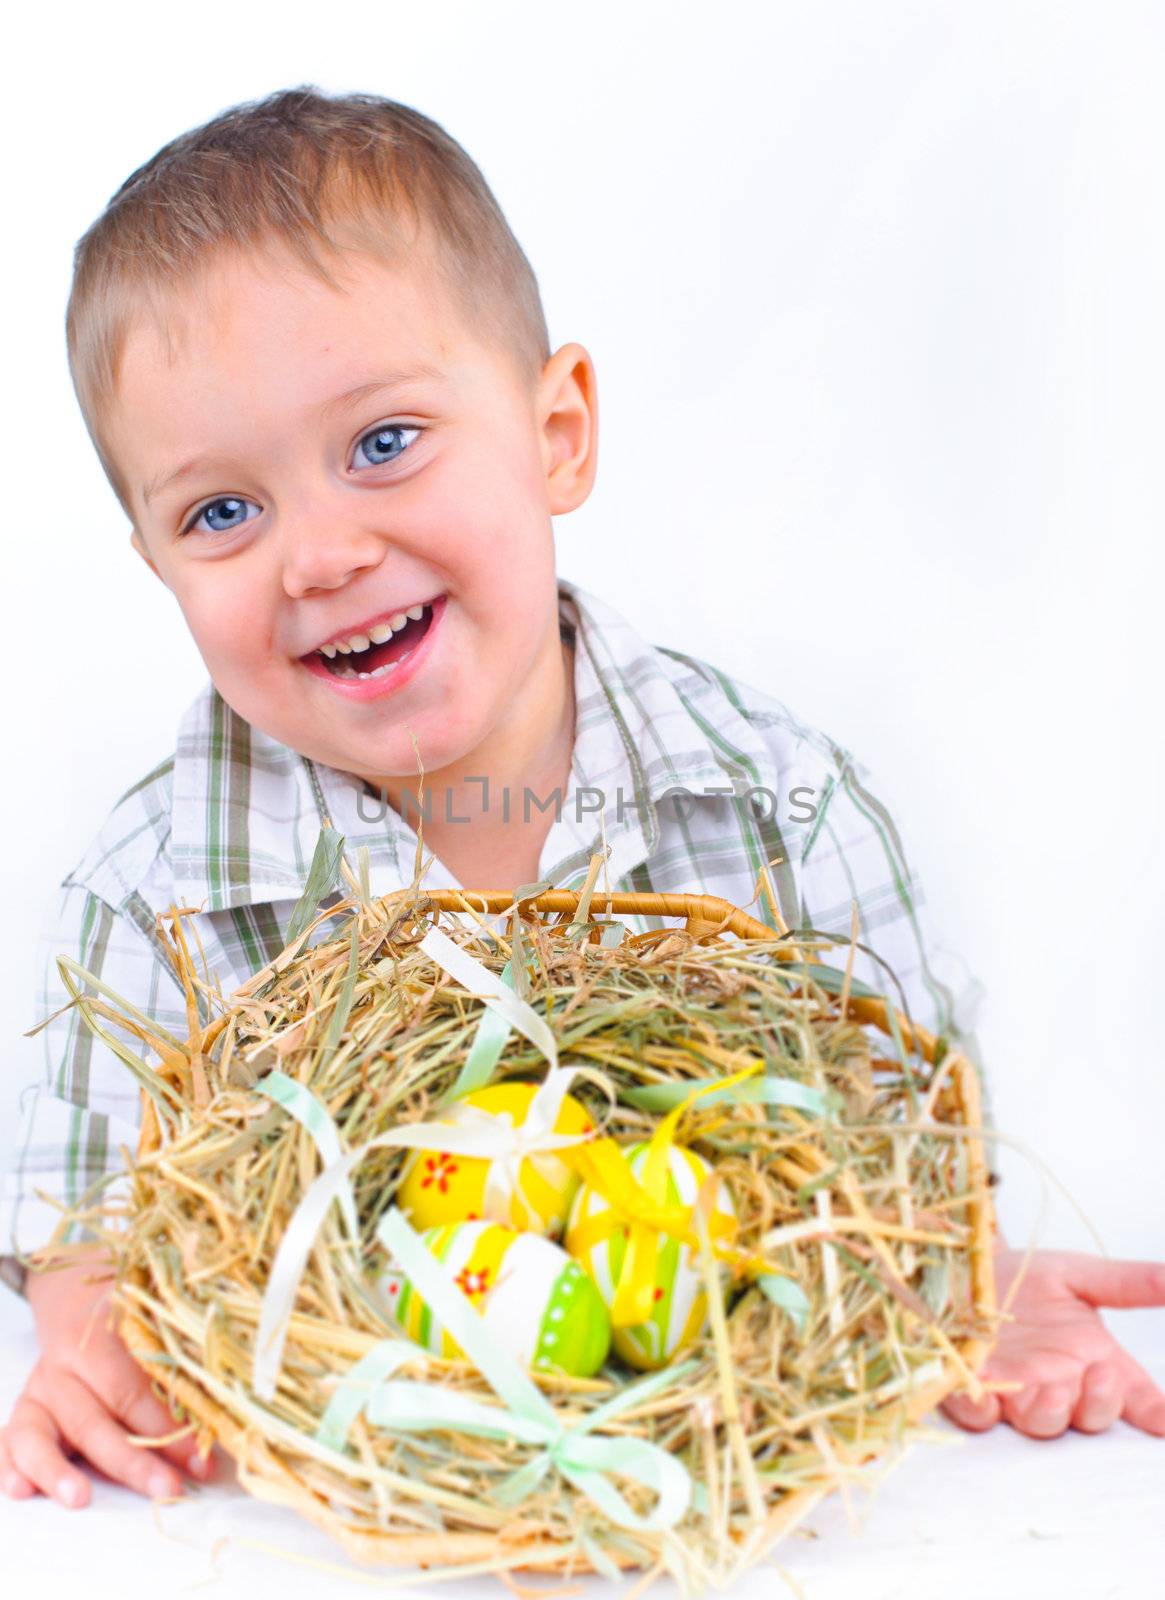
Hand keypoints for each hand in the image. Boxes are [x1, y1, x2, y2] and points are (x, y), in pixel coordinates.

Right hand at [0, 1245, 217, 1506]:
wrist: (81, 1303)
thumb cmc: (129, 1324)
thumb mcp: (154, 1333)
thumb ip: (176, 1376)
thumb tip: (217, 1428)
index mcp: (98, 1340)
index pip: (133, 1391)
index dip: (167, 1428)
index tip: (200, 1459)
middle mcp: (62, 1366)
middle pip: (94, 1420)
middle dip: (132, 1461)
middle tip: (165, 1487)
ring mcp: (37, 1392)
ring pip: (41, 1435)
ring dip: (60, 1471)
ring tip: (79, 1498)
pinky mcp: (23, 1415)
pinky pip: (11, 1444)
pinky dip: (11, 1467)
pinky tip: (22, 1489)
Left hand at [941, 1242, 1164, 1438]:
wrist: (969, 1267)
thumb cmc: (1027, 1279)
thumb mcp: (1077, 1274)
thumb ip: (1127, 1283)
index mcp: (1095, 1360)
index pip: (1134, 1395)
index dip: (1152, 1409)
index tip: (1162, 1418)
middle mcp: (1062, 1384)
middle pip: (1091, 1415)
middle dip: (1098, 1402)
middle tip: (1098, 1376)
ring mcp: (1018, 1392)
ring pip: (1041, 1422)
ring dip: (1049, 1412)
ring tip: (1052, 1391)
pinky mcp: (974, 1388)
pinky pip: (978, 1412)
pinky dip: (981, 1408)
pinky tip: (984, 1397)